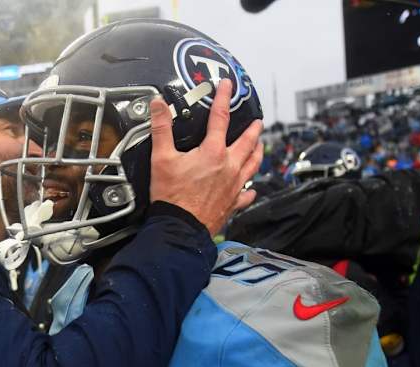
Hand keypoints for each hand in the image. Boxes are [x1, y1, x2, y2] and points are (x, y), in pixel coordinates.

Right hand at [149, 79, 263, 235]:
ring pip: (253, 165)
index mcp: (213, 152)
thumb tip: (158, 104)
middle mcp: (229, 167)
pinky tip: (251, 189)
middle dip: (253, 129)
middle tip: (258, 121)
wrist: (180, 228)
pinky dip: (250, 190)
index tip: (228, 85)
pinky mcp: (233, 204)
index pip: (220, 117)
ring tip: (261, 146)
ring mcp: (234, 186)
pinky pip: (246, 195)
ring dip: (258, 153)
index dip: (224, 98)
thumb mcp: (161, 159)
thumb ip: (161, 129)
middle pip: (247, 142)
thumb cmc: (172, 196)